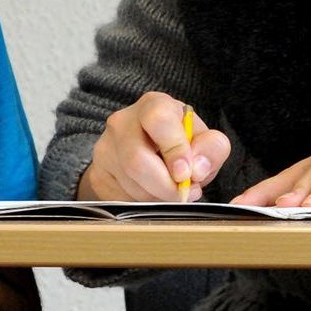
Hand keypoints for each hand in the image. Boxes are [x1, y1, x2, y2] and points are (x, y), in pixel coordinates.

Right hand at [79, 91, 229, 201]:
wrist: (149, 150)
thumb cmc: (180, 143)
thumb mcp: (204, 140)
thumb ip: (212, 148)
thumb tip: (197, 169)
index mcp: (154, 105)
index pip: (158, 121)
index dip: (174, 149)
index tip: (186, 174)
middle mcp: (123, 122)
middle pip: (137, 160)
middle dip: (165, 186)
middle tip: (183, 194)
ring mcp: (105, 148)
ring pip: (130, 184)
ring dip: (157, 197)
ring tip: (170, 192)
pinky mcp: (98, 174)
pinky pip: (121, 198)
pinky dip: (143, 204)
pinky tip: (152, 194)